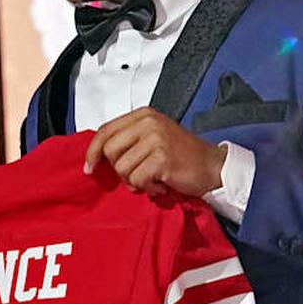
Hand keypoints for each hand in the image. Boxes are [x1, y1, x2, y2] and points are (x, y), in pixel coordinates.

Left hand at [84, 107, 226, 196]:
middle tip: (138, 176)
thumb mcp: (152, 137)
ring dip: (135, 182)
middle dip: (119, 170)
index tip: (89, 167)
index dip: (93, 151)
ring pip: (122, 168)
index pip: (105, 130)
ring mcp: (156, 139)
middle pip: (110, 150)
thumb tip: (97, 155)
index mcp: (143, 115)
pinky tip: (162, 184)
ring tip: (154, 179)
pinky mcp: (162, 157)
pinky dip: (147, 188)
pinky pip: (137, 179)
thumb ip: (128, 140)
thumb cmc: (182, 155)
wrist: (213, 166)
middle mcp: (148, 122)